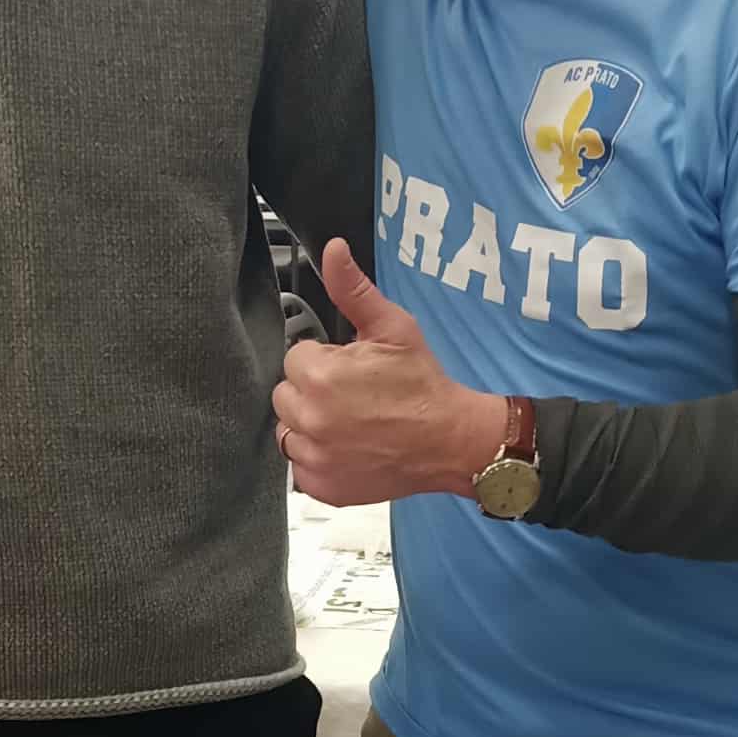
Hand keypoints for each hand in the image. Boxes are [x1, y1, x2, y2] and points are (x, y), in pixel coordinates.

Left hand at [273, 240, 505, 506]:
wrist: (451, 440)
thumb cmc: (423, 383)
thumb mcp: (393, 328)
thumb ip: (353, 289)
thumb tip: (333, 250)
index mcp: (319, 377)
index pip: (296, 359)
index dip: (325, 361)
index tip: (352, 369)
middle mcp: (310, 420)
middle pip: (286, 396)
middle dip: (313, 392)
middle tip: (353, 396)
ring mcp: (316, 458)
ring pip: (290, 432)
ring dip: (312, 425)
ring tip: (351, 422)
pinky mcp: (325, 486)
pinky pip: (302, 468)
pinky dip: (320, 459)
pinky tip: (349, 447)